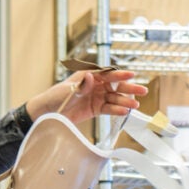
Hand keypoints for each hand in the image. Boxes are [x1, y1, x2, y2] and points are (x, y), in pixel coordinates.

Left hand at [25, 69, 147, 123]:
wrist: (46, 114)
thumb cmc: (54, 98)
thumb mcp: (67, 91)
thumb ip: (81, 86)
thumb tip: (91, 77)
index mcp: (88, 76)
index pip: (106, 74)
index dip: (119, 75)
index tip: (131, 75)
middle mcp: (94, 85)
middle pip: (114, 86)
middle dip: (128, 88)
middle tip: (142, 90)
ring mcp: (96, 97)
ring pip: (114, 98)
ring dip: (125, 101)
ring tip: (135, 105)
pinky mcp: (95, 109)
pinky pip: (108, 109)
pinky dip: (116, 110)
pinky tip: (125, 112)